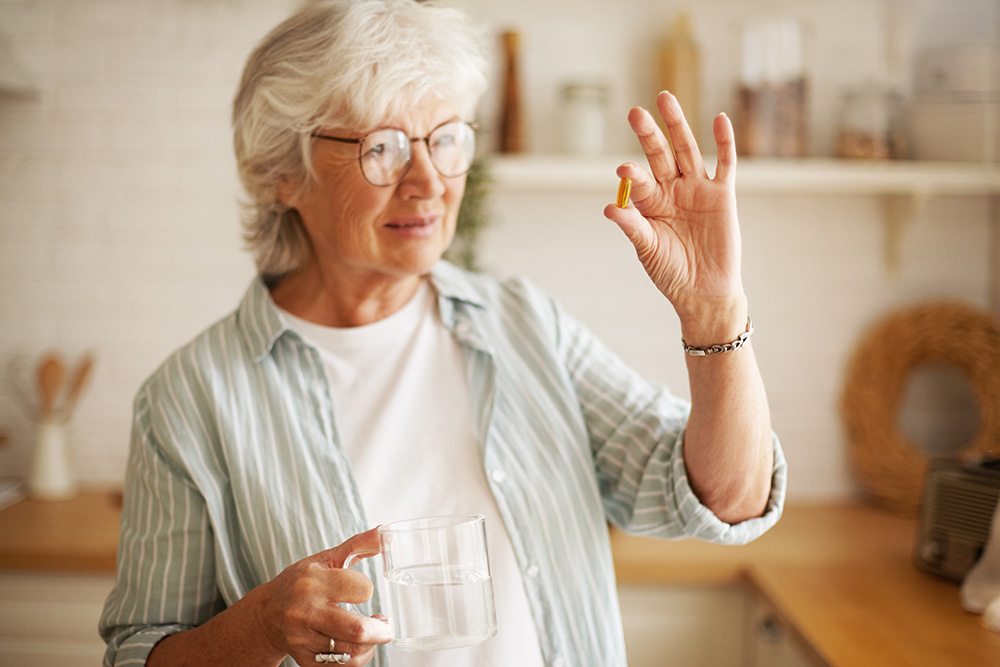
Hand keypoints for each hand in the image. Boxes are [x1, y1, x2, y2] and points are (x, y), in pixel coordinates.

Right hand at [253, 527, 391, 665]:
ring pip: (351, 651)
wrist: (267, 612)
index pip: (360, 589)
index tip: (364, 590)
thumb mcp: (326, 558)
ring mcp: (304, 640)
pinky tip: (358, 646)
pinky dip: (356, 659)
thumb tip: (386, 533)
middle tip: (386, 624)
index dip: (368, 589)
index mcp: (312, 583)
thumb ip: (358, 545)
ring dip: (371, 644)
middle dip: (381, 629)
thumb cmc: (300, 581)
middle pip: (356, 630)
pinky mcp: (304, 660)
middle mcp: (306, 613)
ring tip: (373, 633)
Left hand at [603, 91, 745, 334]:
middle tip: (635, 112)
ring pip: (687, 150)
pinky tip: (719, 120)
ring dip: (678, 126)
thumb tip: (609, 207)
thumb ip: (632, 226)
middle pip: (660, 155)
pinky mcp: (722, 195)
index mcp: (649, 203)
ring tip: (665, 99)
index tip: (624, 170)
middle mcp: (672, 190)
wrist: (704, 292)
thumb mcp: (648, 249)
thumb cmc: (671, 272)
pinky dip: (723, 142)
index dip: (633, 175)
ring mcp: (697, 189)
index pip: (639, 181)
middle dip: (649, 134)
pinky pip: (724, 164)